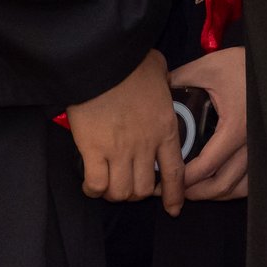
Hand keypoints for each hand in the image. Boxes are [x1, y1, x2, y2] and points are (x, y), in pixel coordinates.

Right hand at [68, 51, 184, 214]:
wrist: (103, 58)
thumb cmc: (131, 60)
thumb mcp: (160, 70)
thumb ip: (166, 83)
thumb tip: (163, 81)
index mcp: (165, 128)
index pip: (175, 172)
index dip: (174, 195)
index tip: (173, 208)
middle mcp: (145, 145)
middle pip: (145, 189)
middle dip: (137, 193)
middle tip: (129, 184)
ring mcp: (119, 150)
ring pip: (122, 191)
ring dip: (115, 193)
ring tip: (109, 185)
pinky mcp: (93, 149)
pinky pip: (96, 184)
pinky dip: (94, 189)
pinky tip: (91, 184)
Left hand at [168, 47, 249, 201]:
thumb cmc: (243, 64)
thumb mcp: (208, 67)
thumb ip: (180, 79)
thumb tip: (156, 91)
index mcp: (234, 128)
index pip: (207, 165)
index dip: (185, 179)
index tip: (166, 182)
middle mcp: (250, 144)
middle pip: (223, 183)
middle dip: (197, 192)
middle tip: (176, 191)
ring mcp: (261, 149)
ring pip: (240, 186)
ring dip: (216, 193)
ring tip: (196, 190)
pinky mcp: (266, 148)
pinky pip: (253, 179)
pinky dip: (236, 188)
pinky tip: (221, 185)